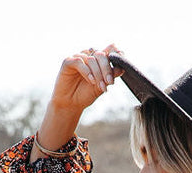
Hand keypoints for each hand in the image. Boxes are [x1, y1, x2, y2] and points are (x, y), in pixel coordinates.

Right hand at [31, 45, 123, 161]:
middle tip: (109, 82)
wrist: (70, 104)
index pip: (110, 49)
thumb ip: (110, 77)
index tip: (122, 63)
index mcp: (99, 60)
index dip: (117, 52)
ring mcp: (78, 57)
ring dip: (98, 74)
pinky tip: (90, 81)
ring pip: (92, 59)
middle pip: (101, 54)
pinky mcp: (68, 61)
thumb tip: (122, 68)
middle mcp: (89, 56)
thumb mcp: (101, 86)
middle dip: (107, 69)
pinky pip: (79, 61)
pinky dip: (87, 71)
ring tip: (99, 87)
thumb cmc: (85, 94)